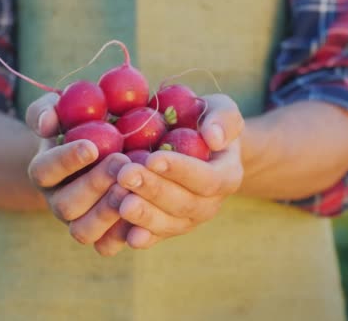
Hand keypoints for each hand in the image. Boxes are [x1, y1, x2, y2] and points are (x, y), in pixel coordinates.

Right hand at [26, 93, 131, 255]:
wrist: (104, 154)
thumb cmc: (82, 125)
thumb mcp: (62, 110)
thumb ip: (47, 110)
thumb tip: (47, 122)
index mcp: (44, 173)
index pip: (44, 170)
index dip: (66, 161)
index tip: (91, 147)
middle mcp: (58, 202)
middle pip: (66, 206)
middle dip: (94, 185)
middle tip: (121, 162)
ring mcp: (79, 222)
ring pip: (84, 231)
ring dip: (107, 212)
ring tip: (132, 188)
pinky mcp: (102, 237)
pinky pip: (107, 246)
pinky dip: (123, 235)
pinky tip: (143, 211)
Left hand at [115, 94, 244, 248]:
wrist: (193, 147)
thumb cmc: (204, 122)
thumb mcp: (221, 110)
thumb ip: (223, 119)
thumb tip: (214, 138)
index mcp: (227, 176)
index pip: (207, 178)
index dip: (180, 171)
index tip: (154, 158)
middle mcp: (210, 204)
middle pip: (184, 204)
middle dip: (153, 190)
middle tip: (126, 175)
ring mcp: (188, 220)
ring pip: (169, 224)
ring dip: (144, 215)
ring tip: (120, 201)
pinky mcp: (167, 229)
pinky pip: (155, 238)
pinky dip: (141, 238)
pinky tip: (125, 236)